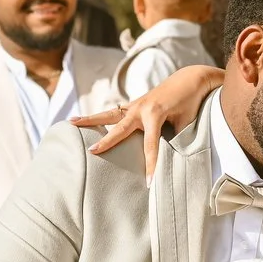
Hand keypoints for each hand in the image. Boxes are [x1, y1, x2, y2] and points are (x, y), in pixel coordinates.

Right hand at [73, 64, 224, 173]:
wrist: (191, 78)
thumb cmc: (191, 101)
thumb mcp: (187, 121)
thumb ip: (176, 137)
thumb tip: (167, 155)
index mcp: (155, 114)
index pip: (150, 145)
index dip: (150, 165)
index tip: (149, 183)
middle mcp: (141, 108)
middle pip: (119, 128)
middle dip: (106, 141)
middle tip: (92, 152)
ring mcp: (136, 104)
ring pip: (109, 114)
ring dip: (90, 119)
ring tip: (71, 122)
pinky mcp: (135, 104)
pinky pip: (116, 112)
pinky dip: (102, 117)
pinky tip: (86, 121)